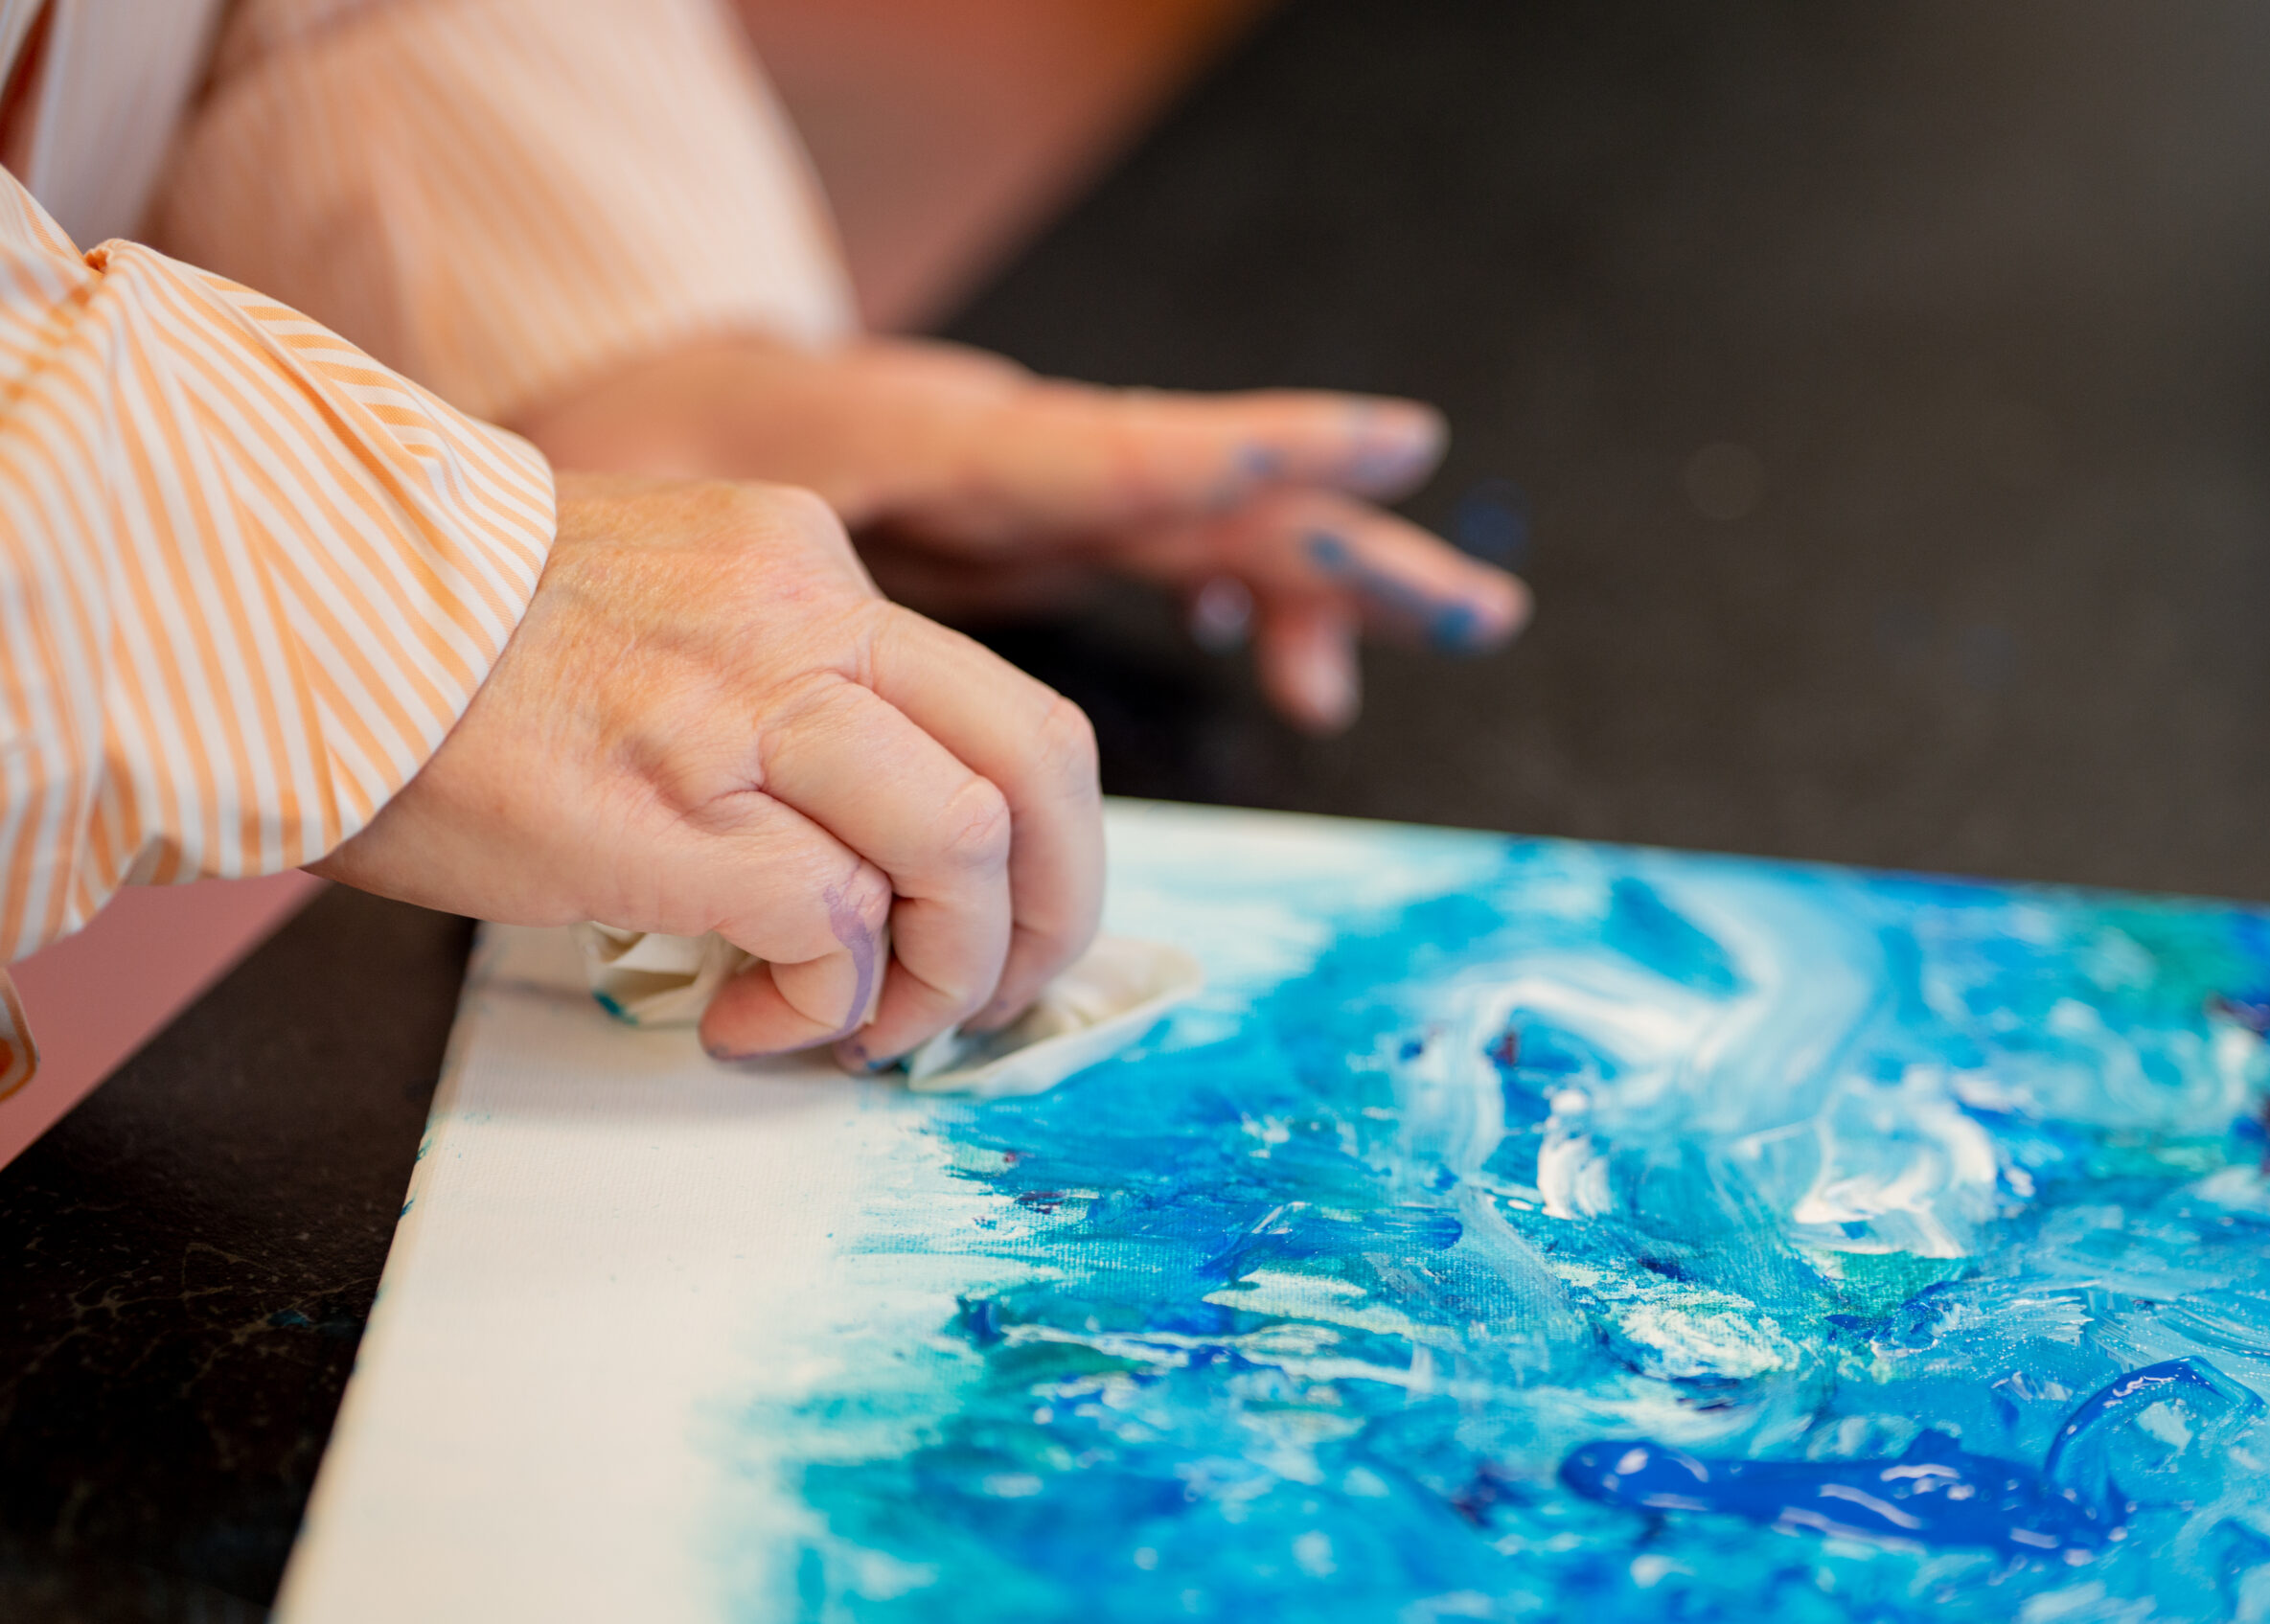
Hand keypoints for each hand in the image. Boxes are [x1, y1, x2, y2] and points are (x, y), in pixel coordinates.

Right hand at [311, 474, 1103, 1065]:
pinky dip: (823, 1004)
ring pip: (962, 848)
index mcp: (803, 566)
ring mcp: (742, 711)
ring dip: (950, 974)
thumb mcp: (647, 605)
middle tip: (998, 994)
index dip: (1040, 837)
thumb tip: (846, 836)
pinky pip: (830, 928)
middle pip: (1037, 762)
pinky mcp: (674, 816)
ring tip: (873, 1027)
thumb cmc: (433, 637)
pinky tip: (750, 1024)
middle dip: (1056, 908)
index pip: (998, 701)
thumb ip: (767, 684)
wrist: (279, 614)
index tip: (1002, 916)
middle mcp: (801, 618)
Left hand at [512, 337, 1531, 732]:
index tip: (1392, 443)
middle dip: (1349, 547)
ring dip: (1322, 586)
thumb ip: (785, 569)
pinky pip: (1167, 551)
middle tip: (1474, 605)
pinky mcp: (1032, 520)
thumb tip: (852, 674)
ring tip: (1427, 642)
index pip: (1125, 447)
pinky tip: (1283, 658)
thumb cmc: (643, 451)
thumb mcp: (684, 508)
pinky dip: (1238, 597)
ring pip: (1214, 524)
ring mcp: (1036, 486)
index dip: (1257, 451)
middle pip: (1217, 492)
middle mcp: (1020, 453)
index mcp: (950, 438)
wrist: (634, 404)